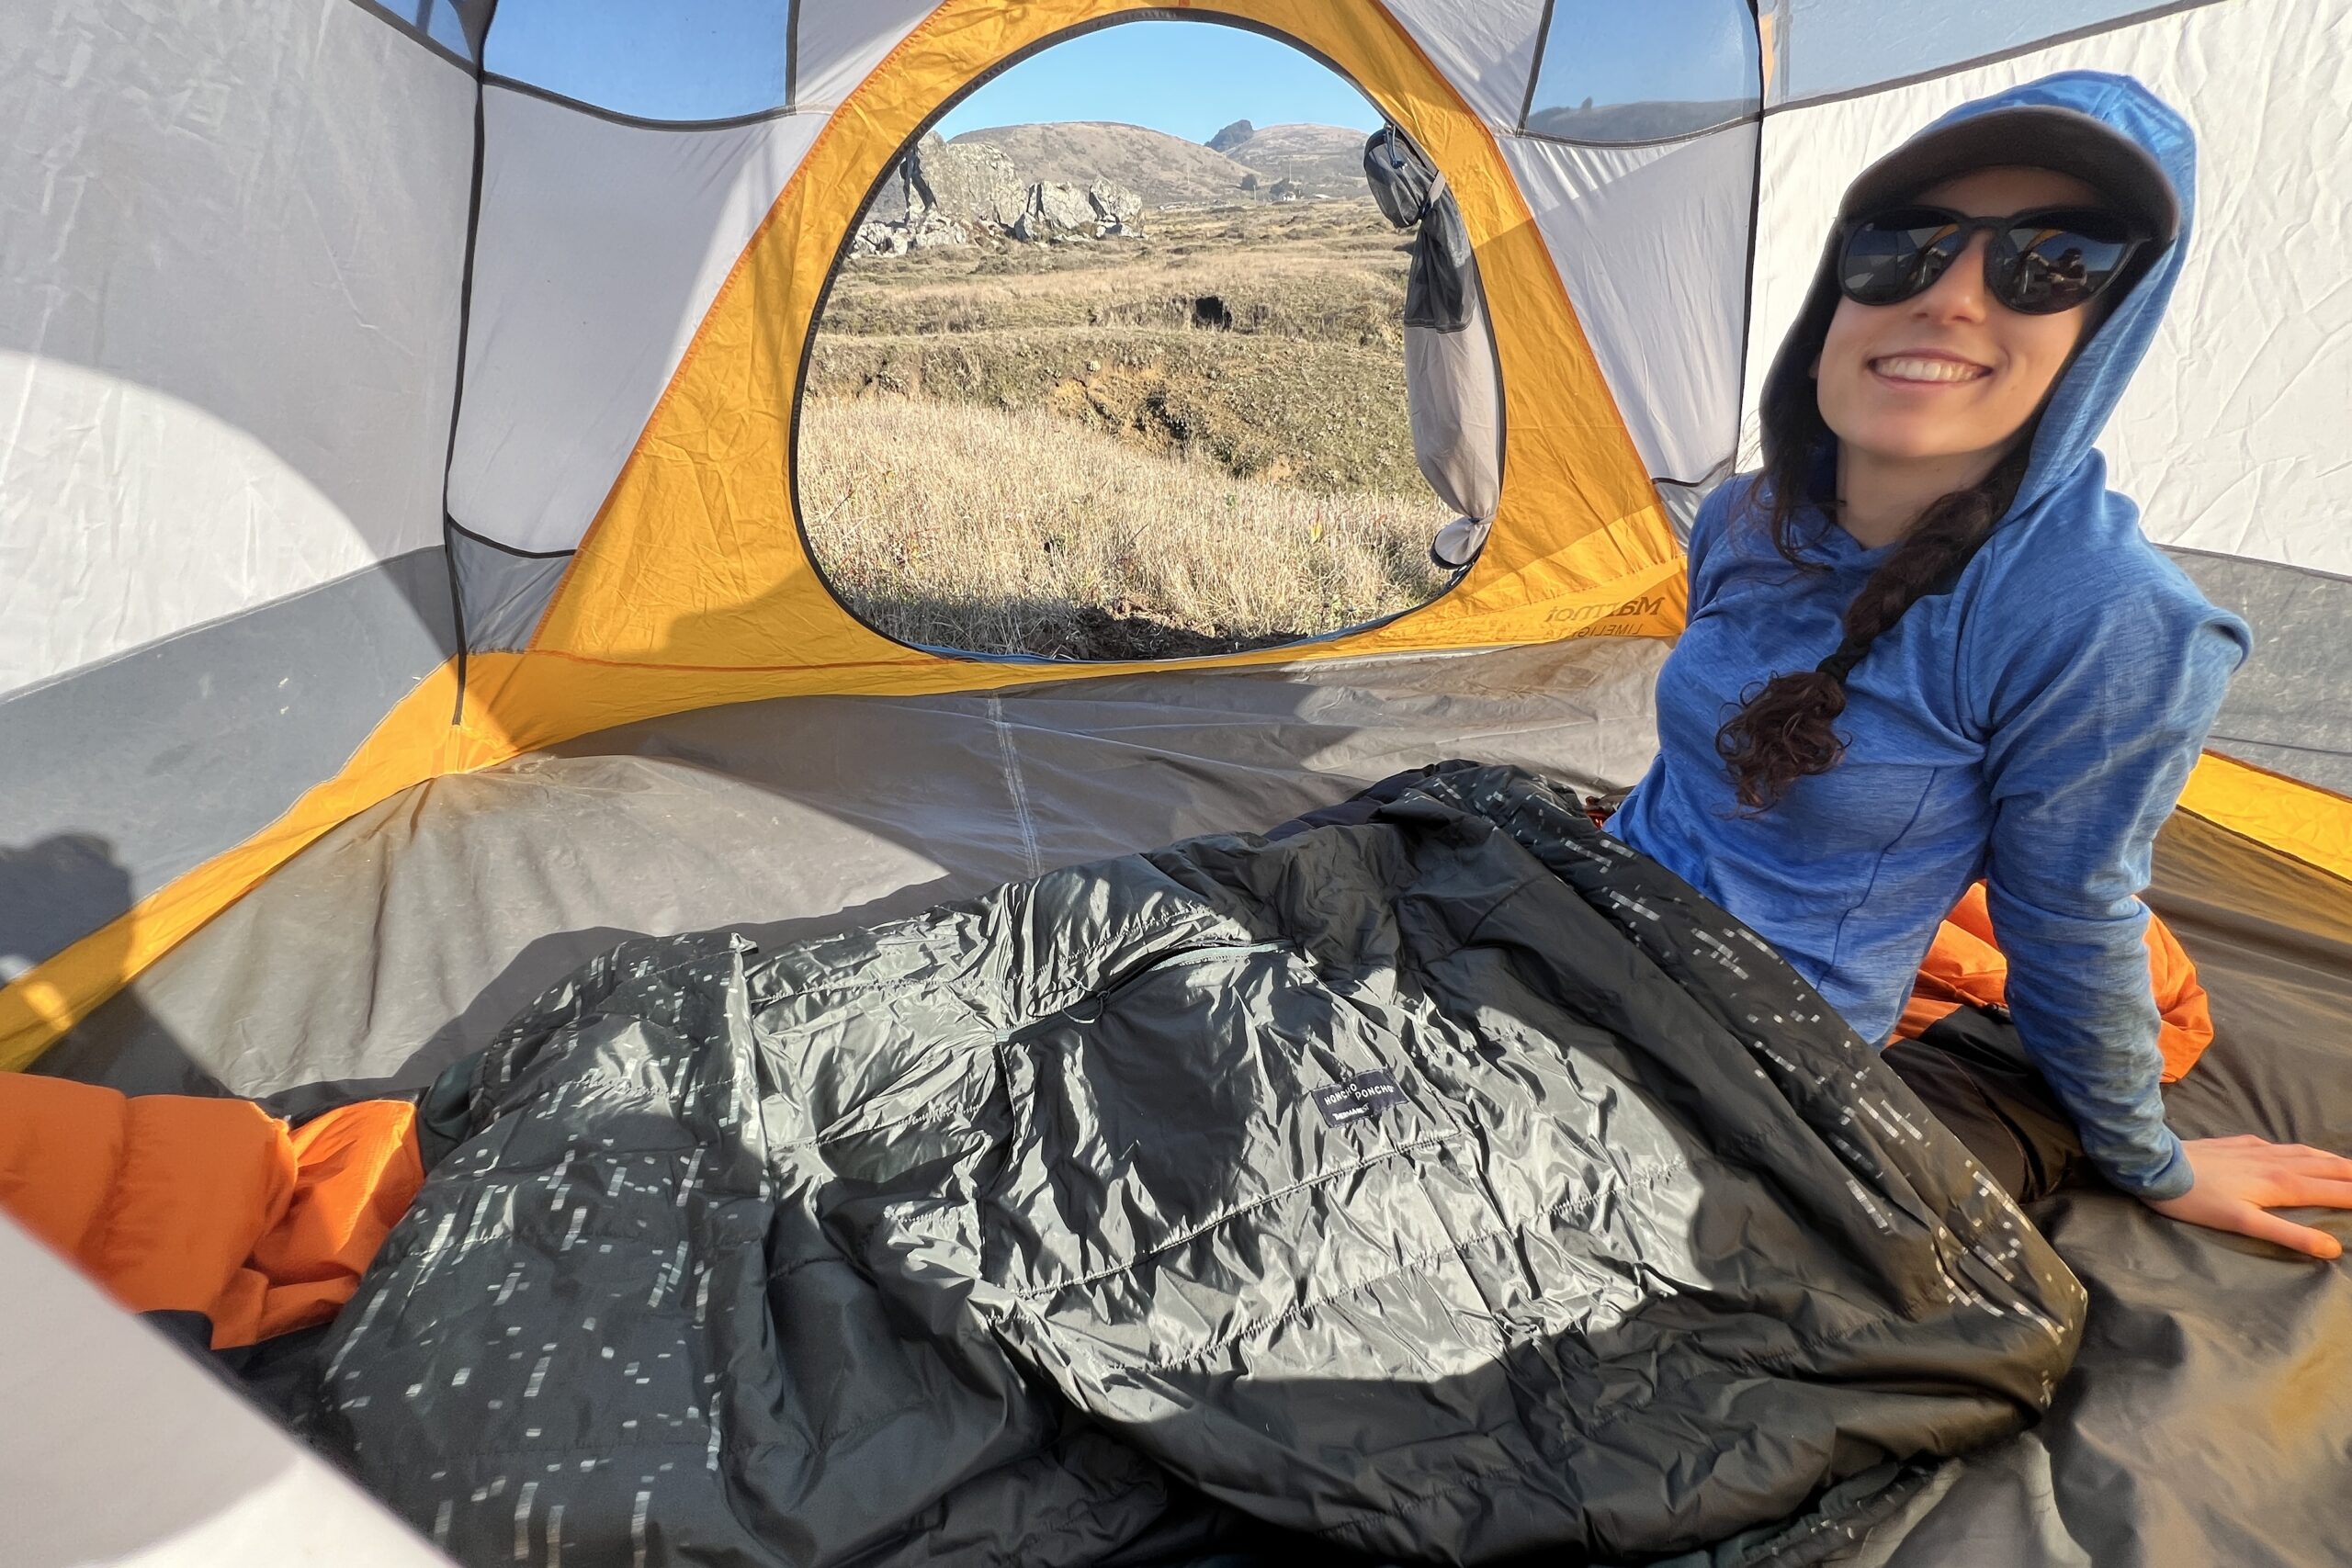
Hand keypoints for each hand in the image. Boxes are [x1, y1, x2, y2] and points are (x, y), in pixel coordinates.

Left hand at [2141, 1135, 2351, 1258]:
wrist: (2159, 1166)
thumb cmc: (2198, 1200)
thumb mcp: (2244, 1223)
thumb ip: (2289, 1235)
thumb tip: (2331, 1248)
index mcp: (2282, 1184)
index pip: (2333, 1190)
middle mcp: (2275, 1162)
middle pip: (2325, 1167)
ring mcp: (2256, 1150)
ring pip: (2304, 1153)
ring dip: (2331, 1159)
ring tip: (2348, 1165)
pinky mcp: (2237, 1144)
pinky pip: (2278, 1145)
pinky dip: (2299, 1150)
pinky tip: (2295, 1152)